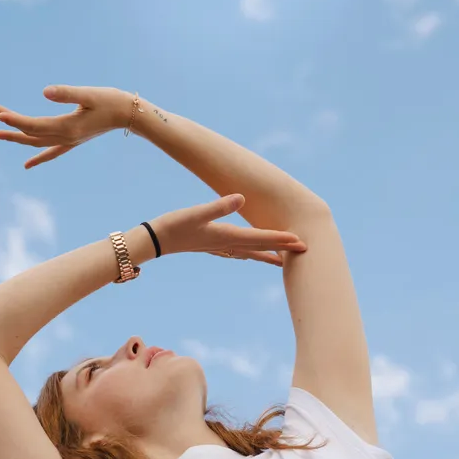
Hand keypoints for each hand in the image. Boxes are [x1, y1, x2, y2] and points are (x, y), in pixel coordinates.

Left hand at [0, 86, 131, 168]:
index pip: (34, 125)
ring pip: (38, 143)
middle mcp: (66, 137)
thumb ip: (66, 93)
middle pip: (32, 134)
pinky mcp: (74, 140)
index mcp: (67, 127)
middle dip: (12, 126)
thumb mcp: (88, 94)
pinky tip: (27, 164)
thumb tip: (44, 92)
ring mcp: (69, 141)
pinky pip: (51, 151)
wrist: (129, 114)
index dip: (15, 120)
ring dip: (18, 137)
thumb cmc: (110, 100)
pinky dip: (38, 157)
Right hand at [148, 194, 305, 264]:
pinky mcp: (210, 245)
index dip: (281, 239)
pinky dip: (249, 253)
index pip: (260, 237)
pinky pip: (238, 252)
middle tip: (305, 251)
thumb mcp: (196, 212)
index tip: (301, 242)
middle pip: (260, 247)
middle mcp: (226, 244)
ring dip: (268, 255)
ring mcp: (219, 247)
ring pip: (250, 252)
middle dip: (282, 249)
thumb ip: (219, 206)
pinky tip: (248, 254)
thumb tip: (241, 198)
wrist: (153, 241)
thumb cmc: (173, 225)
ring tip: (283, 260)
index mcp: (226, 235)